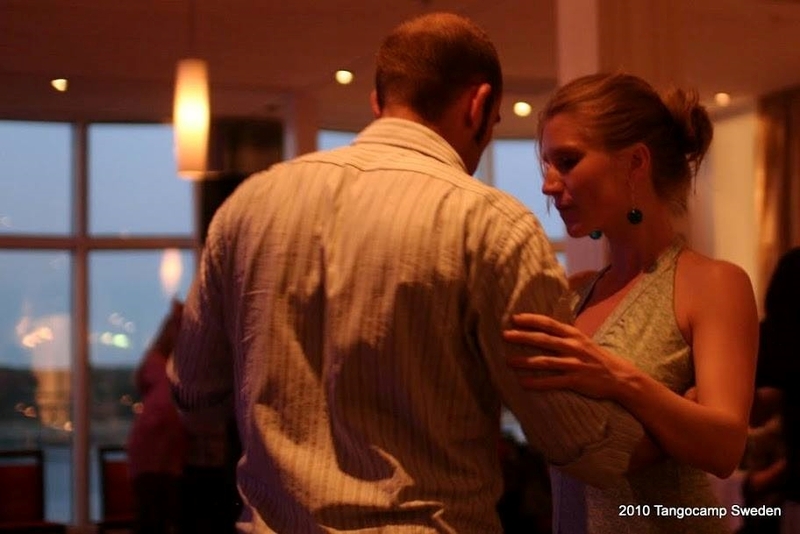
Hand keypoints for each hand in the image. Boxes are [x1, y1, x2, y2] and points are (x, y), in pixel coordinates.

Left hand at [504, 313, 636, 400]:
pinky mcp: (576, 380)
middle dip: (522, 337)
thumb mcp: (582, 341)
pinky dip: (537, 383)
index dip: (531, 320)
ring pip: (545, 361)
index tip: (514, 318)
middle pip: (543, 340)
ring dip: (525, 361)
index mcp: (574, 334)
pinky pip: (553, 382)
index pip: (549, 324)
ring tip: (508, 361)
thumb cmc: (596, 358)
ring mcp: (574, 364)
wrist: (620, 376)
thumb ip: (564, 335)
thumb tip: (542, 329)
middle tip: (504, 335)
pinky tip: (523, 383)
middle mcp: (573, 347)